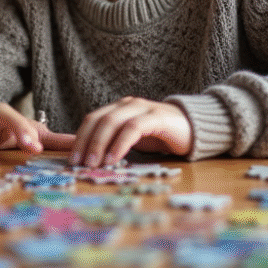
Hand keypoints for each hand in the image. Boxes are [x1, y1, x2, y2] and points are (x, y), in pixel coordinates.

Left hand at [70, 97, 191, 167]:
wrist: (195, 129)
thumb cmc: (161, 136)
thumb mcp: (133, 140)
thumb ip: (114, 144)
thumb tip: (90, 161)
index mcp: (118, 108)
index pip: (92, 119)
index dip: (79, 138)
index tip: (72, 159)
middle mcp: (127, 104)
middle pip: (98, 119)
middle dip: (85, 142)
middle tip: (79, 163)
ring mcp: (142, 108)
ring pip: (112, 121)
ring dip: (99, 143)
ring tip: (93, 163)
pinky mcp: (156, 117)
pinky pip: (133, 128)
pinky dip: (120, 144)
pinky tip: (113, 159)